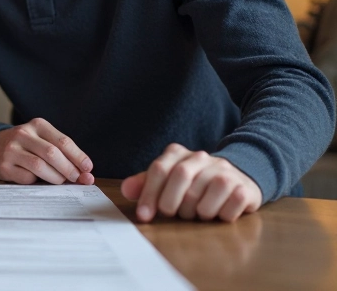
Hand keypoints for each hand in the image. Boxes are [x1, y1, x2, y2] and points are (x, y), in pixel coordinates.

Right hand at [0, 117, 94, 184]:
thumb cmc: (27, 145)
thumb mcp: (43, 140)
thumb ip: (64, 154)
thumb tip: (86, 175)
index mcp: (37, 125)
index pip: (63, 141)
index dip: (78, 157)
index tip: (88, 169)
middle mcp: (23, 134)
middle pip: (52, 153)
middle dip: (68, 169)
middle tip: (76, 178)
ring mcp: (11, 150)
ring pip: (39, 166)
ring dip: (55, 177)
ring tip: (60, 181)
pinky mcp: (4, 166)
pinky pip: (26, 178)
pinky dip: (36, 181)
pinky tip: (37, 179)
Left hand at [121, 143, 262, 222]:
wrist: (234, 178)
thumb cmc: (193, 183)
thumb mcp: (167, 181)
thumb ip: (145, 184)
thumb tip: (126, 190)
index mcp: (178, 154)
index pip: (159, 169)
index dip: (149, 195)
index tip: (144, 216)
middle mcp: (201, 157)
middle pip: (180, 176)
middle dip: (171, 201)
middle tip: (171, 214)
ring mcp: (224, 171)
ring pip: (205, 193)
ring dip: (196, 211)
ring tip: (196, 213)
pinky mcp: (244, 187)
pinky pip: (229, 205)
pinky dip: (220, 215)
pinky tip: (217, 213)